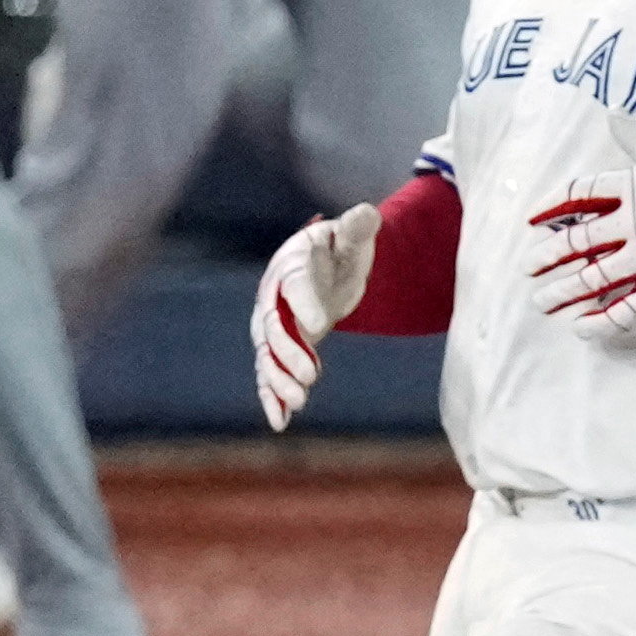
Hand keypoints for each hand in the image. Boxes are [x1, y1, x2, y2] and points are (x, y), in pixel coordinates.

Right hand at [250, 206, 376, 427]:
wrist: (330, 264)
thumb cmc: (342, 245)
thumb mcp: (353, 234)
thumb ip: (358, 226)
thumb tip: (367, 214)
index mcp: (291, 265)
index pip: (294, 286)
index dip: (305, 305)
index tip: (321, 326)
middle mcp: (274, 297)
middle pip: (273, 328)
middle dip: (288, 353)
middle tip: (311, 375)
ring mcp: (274, 325)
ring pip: (268, 356)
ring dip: (279, 380)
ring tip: (300, 401)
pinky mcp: (280, 348)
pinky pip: (270, 373)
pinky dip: (272, 396)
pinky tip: (280, 421)